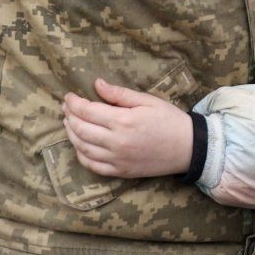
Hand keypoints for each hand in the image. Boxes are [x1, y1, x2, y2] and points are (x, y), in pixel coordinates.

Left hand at [62, 78, 193, 176]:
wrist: (188, 148)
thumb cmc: (169, 120)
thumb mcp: (147, 101)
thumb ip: (119, 94)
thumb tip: (97, 84)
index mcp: (123, 121)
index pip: (87, 111)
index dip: (74, 103)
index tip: (68, 96)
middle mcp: (116, 142)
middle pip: (80, 129)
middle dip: (69, 116)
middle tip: (66, 108)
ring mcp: (117, 159)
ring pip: (83, 147)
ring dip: (71, 134)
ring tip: (69, 123)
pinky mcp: (120, 171)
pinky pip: (92, 165)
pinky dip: (81, 155)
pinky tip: (79, 145)